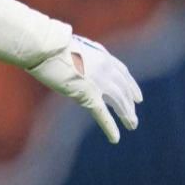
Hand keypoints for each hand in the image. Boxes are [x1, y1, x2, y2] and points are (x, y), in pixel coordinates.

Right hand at [27, 35, 141, 142]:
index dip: (131, 87)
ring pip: (118, 101)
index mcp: (103, 55)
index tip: (138, 98)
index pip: (123, 73)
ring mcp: (99, 81)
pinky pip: (102, 114)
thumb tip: (80, 67)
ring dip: (126, 115)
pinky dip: (110, 127)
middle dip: (129, 105)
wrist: (47, 46)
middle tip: (133, 119)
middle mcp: (105, 68)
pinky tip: (115, 138)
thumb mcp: (75, 49)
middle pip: (123, 90)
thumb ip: (83, 59)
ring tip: (131, 126)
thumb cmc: (52, 45)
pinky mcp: (88, 94)